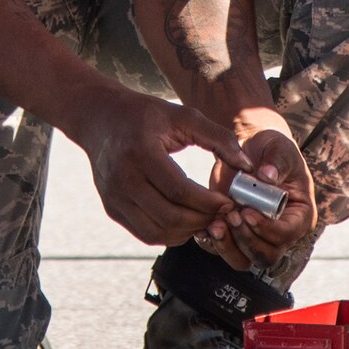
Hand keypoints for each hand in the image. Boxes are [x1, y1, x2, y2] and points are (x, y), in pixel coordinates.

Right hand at [74, 88, 253, 246]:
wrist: (101, 118)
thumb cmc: (147, 115)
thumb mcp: (183, 116)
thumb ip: (218, 138)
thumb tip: (247, 166)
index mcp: (140, 151)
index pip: (179, 190)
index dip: (208, 202)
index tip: (228, 201)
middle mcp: (122, 178)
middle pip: (169, 216)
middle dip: (202, 220)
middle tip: (222, 213)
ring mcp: (114, 196)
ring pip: (157, 232)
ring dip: (188, 231)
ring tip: (206, 218)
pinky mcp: (112, 208)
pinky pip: (145, 233)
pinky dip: (170, 234)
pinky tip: (186, 221)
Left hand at [201, 111, 318, 271]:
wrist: (250, 148)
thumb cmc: (272, 148)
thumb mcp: (280, 148)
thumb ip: (278, 162)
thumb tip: (268, 176)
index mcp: (300, 216)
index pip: (286, 234)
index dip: (267, 228)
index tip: (247, 212)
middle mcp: (280, 233)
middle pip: (266, 256)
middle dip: (247, 240)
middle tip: (232, 216)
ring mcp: (256, 236)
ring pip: (243, 259)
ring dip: (227, 247)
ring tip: (215, 225)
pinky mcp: (234, 234)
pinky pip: (222, 250)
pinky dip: (211, 242)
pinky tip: (204, 225)